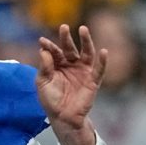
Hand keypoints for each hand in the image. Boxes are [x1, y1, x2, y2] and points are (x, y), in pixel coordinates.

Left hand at [36, 24, 106, 144]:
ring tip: (83, 29)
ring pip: (86, 53)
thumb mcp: (42, 83)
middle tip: (63, 27)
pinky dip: (103, 61)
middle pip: (70, 48)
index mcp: (57, 65)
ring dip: (86, 41)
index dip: (48, 46)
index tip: (42, 41)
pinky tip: (104, 51)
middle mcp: (70, 65)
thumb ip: (44, 68)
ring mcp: (82, 71)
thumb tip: (43, 51)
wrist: (63, 117)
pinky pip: (99, 69)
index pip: (53, 52)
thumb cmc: (51, 100)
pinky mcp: (92, 80)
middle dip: (66, 38)